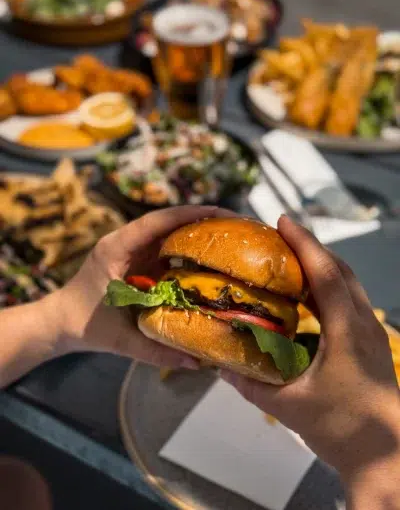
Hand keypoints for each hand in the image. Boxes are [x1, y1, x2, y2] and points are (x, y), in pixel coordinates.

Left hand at [52, 206, 231, 369]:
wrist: (62, 322)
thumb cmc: (85, 325)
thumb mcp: (120, 341)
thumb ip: (155, 351)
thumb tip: (197, 363)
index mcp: (115, 249)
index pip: (154, 223)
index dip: (186, 215)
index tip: (218, 213)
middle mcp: (126, 243)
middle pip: (167, 222)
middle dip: (202, 219)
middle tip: (238, 225)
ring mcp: (133, 250)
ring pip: (169, 232)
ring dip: (198, 231)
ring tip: (232, 236)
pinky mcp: (139, 260)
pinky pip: (167, 248)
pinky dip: (189, 248)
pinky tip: (212, 257)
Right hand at [221, 215, 399, 482]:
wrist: (386, 455)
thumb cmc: (341, 427)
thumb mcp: (289, 406)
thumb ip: (251, 385)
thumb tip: (220, 367)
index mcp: (347, 330)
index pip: (326, 274)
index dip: (305, 244)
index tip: (283, 222)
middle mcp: (364, 323)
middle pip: (341, 271)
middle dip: (312, 247)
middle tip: (281, 236)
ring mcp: (372, 332)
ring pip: (350, 284)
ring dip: (322, 265)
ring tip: (292, 259)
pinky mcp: (372, 343)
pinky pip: (351, 300)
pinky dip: (330, 286)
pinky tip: (310, 297)